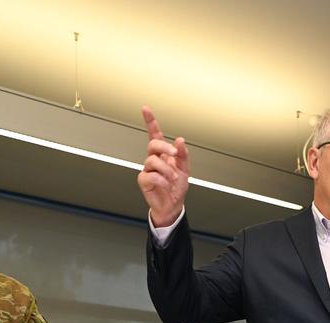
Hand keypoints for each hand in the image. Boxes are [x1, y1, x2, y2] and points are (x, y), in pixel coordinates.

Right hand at [137, 106, 189, 226]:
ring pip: (152, 161)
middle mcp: (154, 159)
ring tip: (173, 178)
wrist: (173, 205)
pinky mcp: (144, 181)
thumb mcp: (185, 169)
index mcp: (163, 154)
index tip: (146, 109)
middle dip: (164, 147)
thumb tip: (179, 140)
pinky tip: (166, 185)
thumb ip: (183, 155)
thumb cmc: (177, 187)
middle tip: (174, 155)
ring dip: (167, 169)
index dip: (150, 122)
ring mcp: (147, 170)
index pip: (155, 135)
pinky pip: (150, 175)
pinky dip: (162, 180)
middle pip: (152, 144)